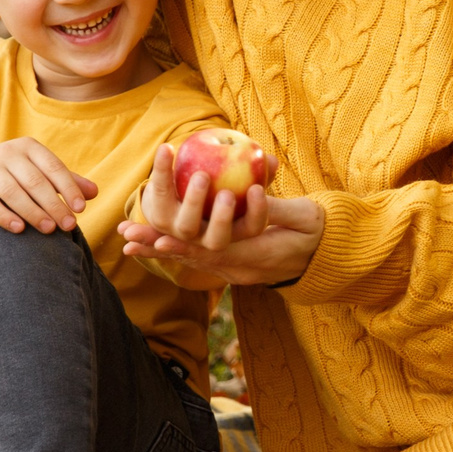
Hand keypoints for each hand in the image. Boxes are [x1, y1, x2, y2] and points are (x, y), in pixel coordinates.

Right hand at [0, 138, 96, 245]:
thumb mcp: (38, 173)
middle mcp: (7, 153)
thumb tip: (94, 192)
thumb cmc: (14, 176)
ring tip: (48, 229)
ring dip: (32, 211)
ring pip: (12, 191)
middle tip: (68, 225)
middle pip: (34, 181)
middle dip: (54, 204)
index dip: (69, 188)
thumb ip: (65, 182)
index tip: (81, 209)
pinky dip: (3, 216)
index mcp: (29, 147)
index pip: (53, 167)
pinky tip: (19, 229)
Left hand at [119, 143, 323, 285]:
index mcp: (258, 258)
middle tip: (130, 236)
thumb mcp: (305, 218)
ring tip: (127, 241)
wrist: (325, 257)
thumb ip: (277, 204)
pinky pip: (197, 258)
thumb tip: (255, 181)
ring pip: (191, 260)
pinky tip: (146, 243)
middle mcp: (240, 269)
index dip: (187, 246)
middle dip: (160, 247)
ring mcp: (234, 270)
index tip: (161, 236)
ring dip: (158, 250)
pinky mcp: (231, 265)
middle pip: (194, 259)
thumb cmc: (318, 232)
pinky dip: (172, 250)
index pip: (217, 251)